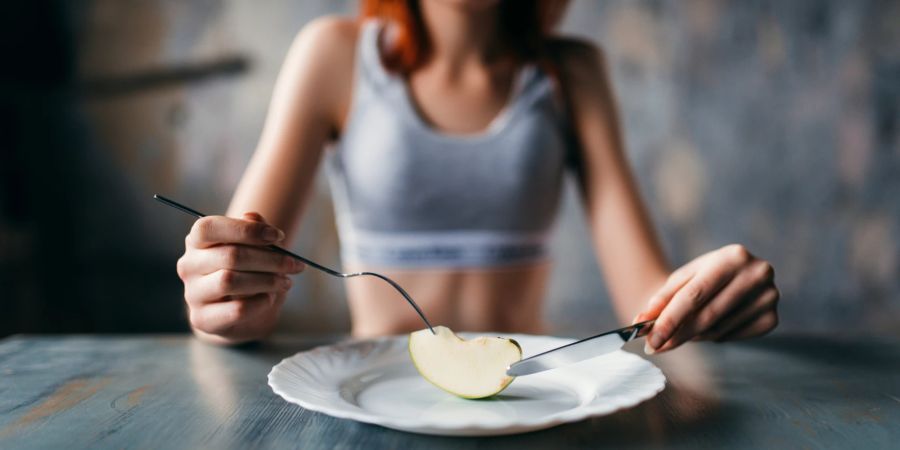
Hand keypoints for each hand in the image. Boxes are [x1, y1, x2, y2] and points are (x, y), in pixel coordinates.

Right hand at [176, 212, 303, 343]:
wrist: (238, 313)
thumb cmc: (246, 271)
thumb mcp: (253, 247)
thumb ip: (253, 228)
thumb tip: (252, 216)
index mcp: (196, 241)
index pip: (209, 227)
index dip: (247, 230)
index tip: (279, 236)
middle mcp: (189, 265)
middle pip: (230, 256)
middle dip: (270, 259)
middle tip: (295, 265)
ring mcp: (192, 294)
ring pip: (230, 281)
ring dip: (267, 280)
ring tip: (286, 282)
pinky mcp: (201, 319)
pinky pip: (236, 309)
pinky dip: (260, 302)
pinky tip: (269, 298)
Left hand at [634, 244, 778, 353]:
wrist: (730, 276)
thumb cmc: (703, 277)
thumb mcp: (682, 280)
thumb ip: (661, 300)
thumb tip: (641, 322)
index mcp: (734, 256)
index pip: (695, 294)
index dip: (671, 319)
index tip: (652, 338)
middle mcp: (758, 274)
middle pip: (707, 315)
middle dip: (678, 334)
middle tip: (655, 347)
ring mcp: (769, 297)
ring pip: (719, 329)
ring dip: (695, 335)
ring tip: (685, 329)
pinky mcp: (772, 319)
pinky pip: (733, 337)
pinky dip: (716, 336)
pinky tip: (713, 324)